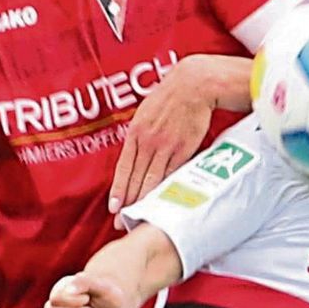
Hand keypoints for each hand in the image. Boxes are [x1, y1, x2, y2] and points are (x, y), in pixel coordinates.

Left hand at [109, 55, 217, 214]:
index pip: (124, 168)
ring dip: (146, 201)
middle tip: (122, 222)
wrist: (194, 84)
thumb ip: (139, 132)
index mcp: (136, 132)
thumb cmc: (170, 95)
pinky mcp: (185, 149)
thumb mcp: (145, 111)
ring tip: (141, 219)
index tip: (114, 208)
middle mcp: (148, 141)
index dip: (118, 190)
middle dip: (128, 203)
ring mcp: (166, 147)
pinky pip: (173, 175)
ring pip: (153, 180)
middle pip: (136, 179)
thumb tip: (135, 150)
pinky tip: (163, 203)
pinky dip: (166, 191)